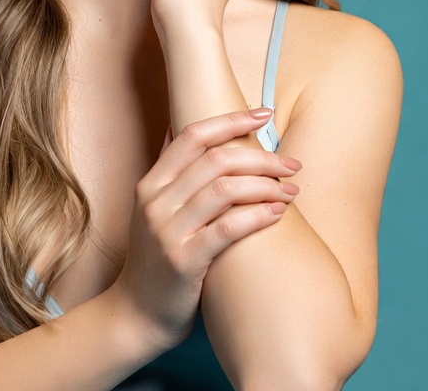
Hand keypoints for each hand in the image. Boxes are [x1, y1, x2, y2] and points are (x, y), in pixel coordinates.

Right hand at [109, 110, 300, 349]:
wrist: (136, 314)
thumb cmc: (155, 260)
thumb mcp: (152, 210)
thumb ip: (168, 172)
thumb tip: (177, 127)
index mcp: (150, 183)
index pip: (192, 135)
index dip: (230, 119)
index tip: (264, 113)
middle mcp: (155, 201)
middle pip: (215, 159)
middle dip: (260, 156)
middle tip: (291, 164)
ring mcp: (167, 231)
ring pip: (224, 189)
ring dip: (265, 184)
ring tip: (292, 190)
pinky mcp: (183, 261)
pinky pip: (227, 228)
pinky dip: (258, 215)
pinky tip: (279, 213)